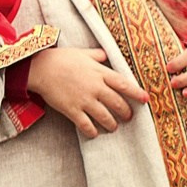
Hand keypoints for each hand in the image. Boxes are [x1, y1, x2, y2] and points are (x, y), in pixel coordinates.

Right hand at [27, 46, 149, 137]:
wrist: (41, 68)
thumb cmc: (61, 58)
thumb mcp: (82, 53)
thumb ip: (96, 55)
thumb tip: (105, 55)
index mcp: (100, 72)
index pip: (124, 84)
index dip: (136, 93)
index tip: (145, 100)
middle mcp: (95, 87)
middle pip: (118, 103)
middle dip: (126, 113)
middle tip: (128, 117)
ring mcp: (84, 100)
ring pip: (105, 117)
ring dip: (112, 124)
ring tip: (113, 127)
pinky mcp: (72, 110)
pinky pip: (86, 125)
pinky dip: (92, 131)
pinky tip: (94, 133)